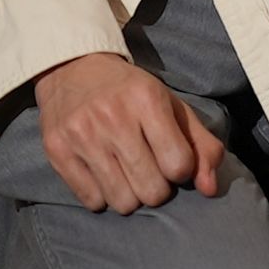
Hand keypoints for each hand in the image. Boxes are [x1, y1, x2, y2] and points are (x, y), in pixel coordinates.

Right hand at [34, 53, 226, 214]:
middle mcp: (113, 116)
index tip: (169, 156)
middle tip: (147, 167)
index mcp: (146, 99)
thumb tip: (211, 190)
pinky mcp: (57, 150)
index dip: (179, 168)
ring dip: (129, 194)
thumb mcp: (170, 105)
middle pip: (152, 191)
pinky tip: (101, 170)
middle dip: (156, 186)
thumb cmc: (129, 91)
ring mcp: (82, 135)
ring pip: (123, 203)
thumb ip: (201, 145)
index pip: (179, 165)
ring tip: (124, 170)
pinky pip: (92, 202)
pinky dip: (101, 194)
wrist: (71, 66)